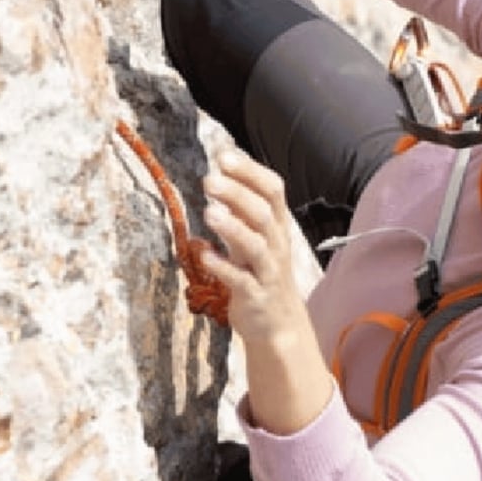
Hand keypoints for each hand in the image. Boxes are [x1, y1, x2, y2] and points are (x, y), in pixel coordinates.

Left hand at [201, 150, 334, 434]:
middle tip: (208, 180)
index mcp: (277, 226)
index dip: (250, 171)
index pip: (273, 190)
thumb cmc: (260, 273)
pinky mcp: (255, 296)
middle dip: (237, 194)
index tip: (223, 156)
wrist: (277, 325)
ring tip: (209, 213)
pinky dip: (222, 266)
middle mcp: (276, 245)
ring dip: (233, 228)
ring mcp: (267, 271)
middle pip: (264, 213)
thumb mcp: (255, 236)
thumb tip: (219, 172)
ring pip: (256, 245)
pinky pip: (241, 280)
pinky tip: (204, 254)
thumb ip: (240, 208)